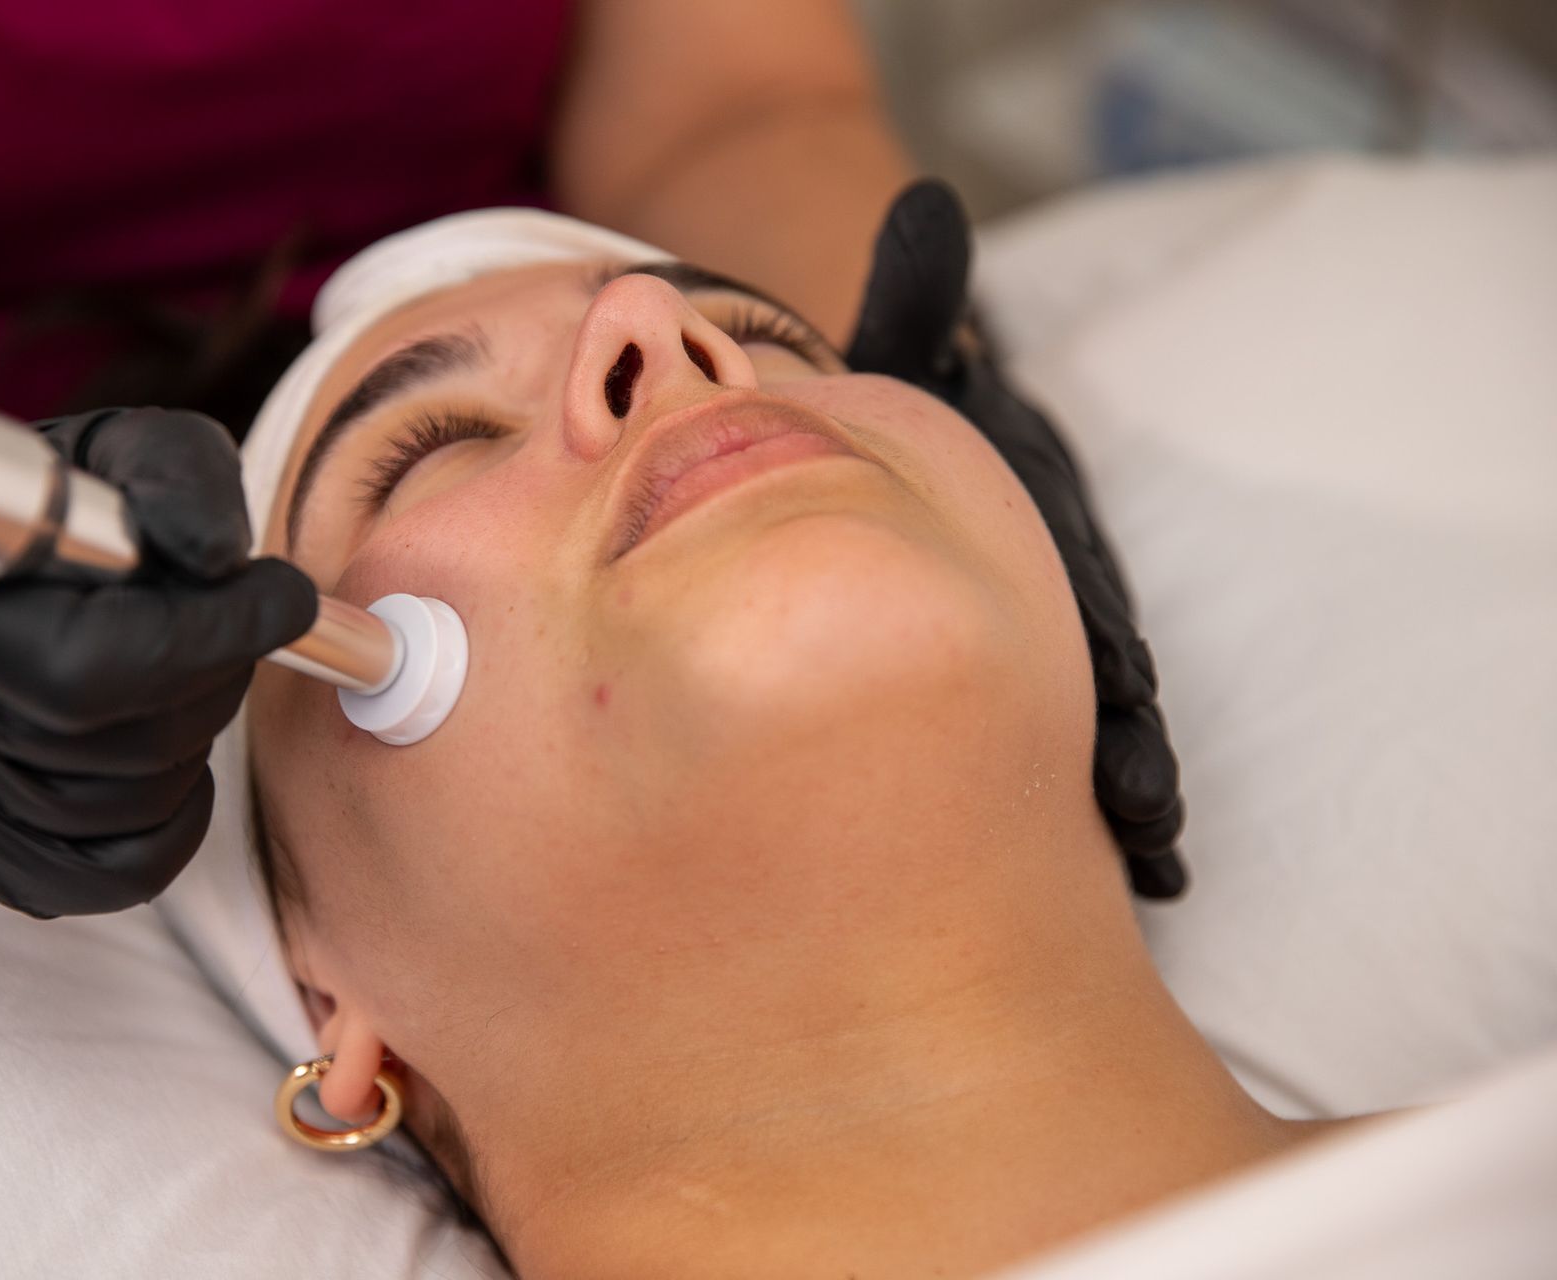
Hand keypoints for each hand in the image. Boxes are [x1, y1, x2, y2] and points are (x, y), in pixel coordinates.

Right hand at [0, 407, 317, 916]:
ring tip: (178, 679)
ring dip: (187, 745)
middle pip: (127, 742)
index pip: (100, 666)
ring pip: (125, 811)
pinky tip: (167, 759)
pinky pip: (106, 877)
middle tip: (225, 628)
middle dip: (210, 680)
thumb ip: (177, 478)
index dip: (220, 633)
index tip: (283, 596)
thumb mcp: (115, 453)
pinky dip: (167, 823)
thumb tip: (221, 559)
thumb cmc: (47, 509)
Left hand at [846, 180, 1187, 898]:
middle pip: (1110, 673)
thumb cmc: (899, 419)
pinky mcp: (1023, 691)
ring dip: (1130, 794)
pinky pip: (1058, 754)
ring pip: (1102, 728)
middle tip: (1143, 808)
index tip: (1127, 679)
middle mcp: (1064, 598)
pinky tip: (1128, 877)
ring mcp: (1051, 652)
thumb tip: (922, 211)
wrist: (890, 461)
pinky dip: (1090, 808)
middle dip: (1131, 737)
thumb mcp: (905, 358)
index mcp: (1045, 528)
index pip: (1089, 581)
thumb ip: (917, 301)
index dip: (1108, 630)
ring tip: (1154, 864)